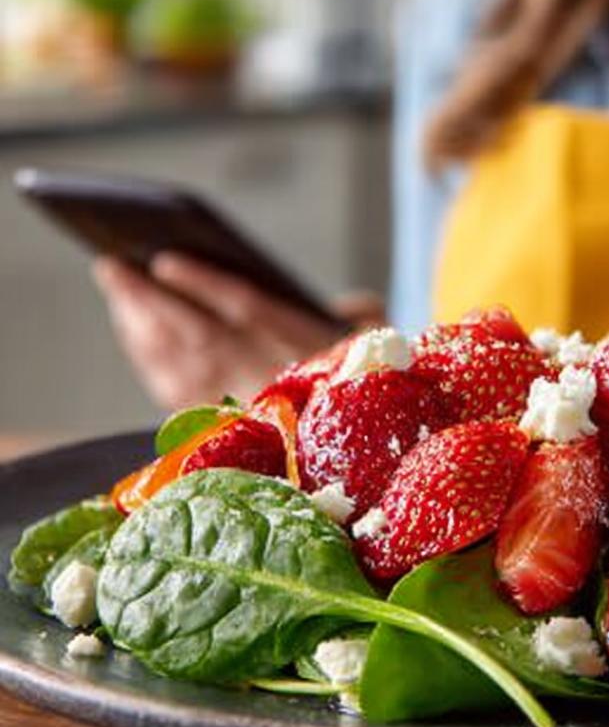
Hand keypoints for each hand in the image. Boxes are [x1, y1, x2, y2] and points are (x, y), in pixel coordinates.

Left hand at [93, 254, 383, 410]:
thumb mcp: (379, 351)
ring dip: (140, 328)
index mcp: (306, 350)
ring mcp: (240, 405)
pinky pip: (175, 392)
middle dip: (150, 301)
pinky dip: (151, 362)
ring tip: (118, 292)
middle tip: (112, 267)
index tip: (165, 261)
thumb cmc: (367, 392)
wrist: (364, 465)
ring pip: (179, 364)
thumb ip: (364, 317)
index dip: (203, 286)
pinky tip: (137, 337)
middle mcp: (266, 378)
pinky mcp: (224, 428)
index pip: (246, 309)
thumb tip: (354, 303)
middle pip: (196, 334)